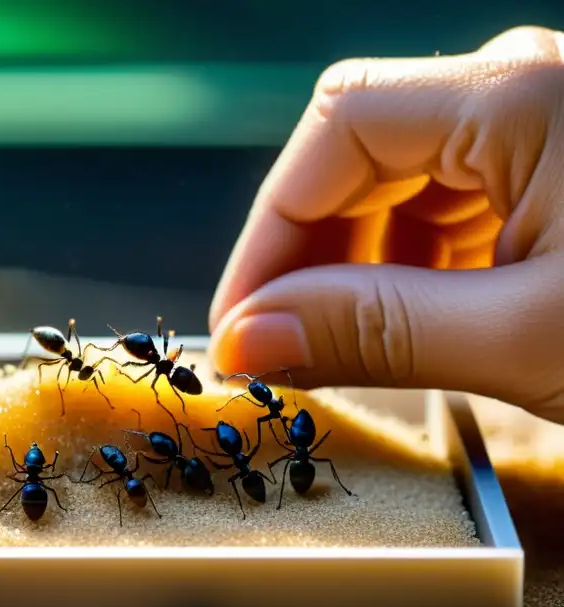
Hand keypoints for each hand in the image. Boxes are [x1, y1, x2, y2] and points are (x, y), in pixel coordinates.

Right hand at [209, 26, 563, 422]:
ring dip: (356, 273)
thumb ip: (377, 331)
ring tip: (345, 351)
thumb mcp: (528, 338)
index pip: (336, 128)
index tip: (239, 325)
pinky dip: (409, 275)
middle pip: (357, 155)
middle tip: (280, 351)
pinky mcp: (553, 174)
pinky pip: (445, 211)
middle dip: (307, 259)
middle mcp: (522, 89)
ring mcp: (539, 128)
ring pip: (396, 188)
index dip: (267, 233)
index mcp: (519, 93)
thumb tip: (245, 340)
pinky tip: (406, 330)